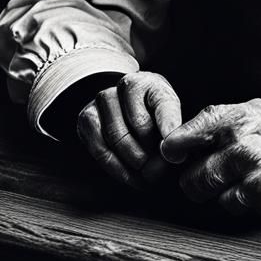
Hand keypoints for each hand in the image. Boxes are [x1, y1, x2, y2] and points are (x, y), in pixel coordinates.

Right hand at [76, 71, 181, 190]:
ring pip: (117, 137)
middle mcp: (127, 84)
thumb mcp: (169, 122)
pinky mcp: (87, 116)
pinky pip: (99, 148)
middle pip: (140, 124)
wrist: (125, 113)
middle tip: (158, 172)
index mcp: (154, 84)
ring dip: (132, 162)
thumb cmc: (154, 119)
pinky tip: (129, 177)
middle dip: (151, 154)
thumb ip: (173, 135)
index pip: (164, 104)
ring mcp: (104, 97)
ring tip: (145, 176)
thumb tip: (172, 155)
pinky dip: (116, 168)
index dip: (169, 128)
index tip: (174, 152)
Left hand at [160, 99, 260, 217]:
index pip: (192, 131)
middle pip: (196, 176)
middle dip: (199, 183)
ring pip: (215, 197)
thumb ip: (218, 122)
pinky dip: (245, 206)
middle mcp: (249, 140)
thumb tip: (173, 141)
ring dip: (223, 196)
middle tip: (211, 178)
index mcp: (240, 115)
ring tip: (241, 183)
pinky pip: (239, 209)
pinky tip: (259, 193)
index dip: (176, 147)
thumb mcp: (253, 111)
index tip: (171, 156)